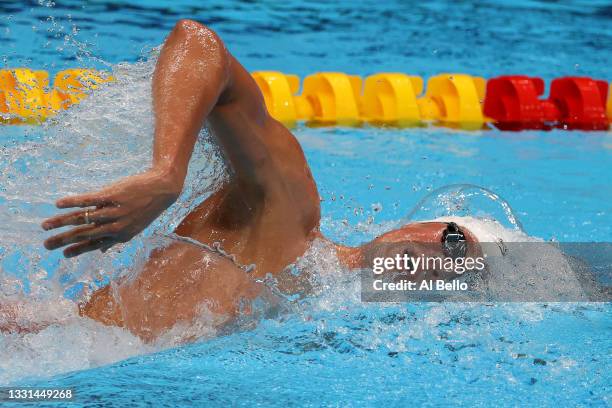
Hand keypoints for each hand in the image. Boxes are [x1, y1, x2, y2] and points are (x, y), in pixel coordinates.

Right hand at [42, 169, 181, 257]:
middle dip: (63, 240)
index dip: (77, 250)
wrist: (163, 189)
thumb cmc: (147, 208)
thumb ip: (116, 239)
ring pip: (82, 218)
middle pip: (84, 234)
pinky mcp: (112, 195)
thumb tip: (101, 250)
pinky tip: (58, 204)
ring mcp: (113, 211)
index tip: (63, 253)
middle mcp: (116, 226)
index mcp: (120, 236)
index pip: (94, 245)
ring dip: (61, 222)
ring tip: (45, 225)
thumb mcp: (134, 228)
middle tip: (46, 245)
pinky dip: (72, 202)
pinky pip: (88, 200)